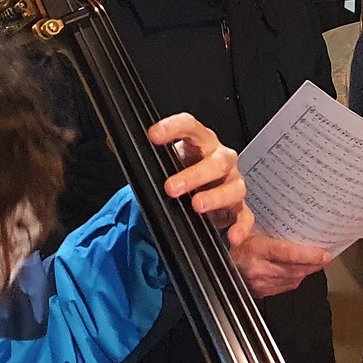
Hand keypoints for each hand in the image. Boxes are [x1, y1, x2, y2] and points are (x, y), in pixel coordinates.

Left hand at [149, 113, 253, 247]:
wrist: (200, 191)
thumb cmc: (184, 171)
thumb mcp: (166, 161)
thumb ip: (148, 157)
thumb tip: (117, 147)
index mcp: (201, 142)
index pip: (190, 127)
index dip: (173, 128)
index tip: (154, 135)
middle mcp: (221, 159)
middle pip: (216, 161)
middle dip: (194, 175)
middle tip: (171, 187)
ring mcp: (232, 182)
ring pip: (234, 187)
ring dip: (216, 197)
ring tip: (197, 206)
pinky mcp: (238, 207)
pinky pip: (245, 216)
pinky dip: (241, 226)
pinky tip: (232, 236)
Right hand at [230, 233, 329, 296]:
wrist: (220, 266)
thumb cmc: (236, 242)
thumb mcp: (242, 226)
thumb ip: (248, 222)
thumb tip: (250, 223)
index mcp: (254, 249)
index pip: (285, 253)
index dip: (307, 255)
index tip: (323, 254)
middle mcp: (258, 269)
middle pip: (293, 269)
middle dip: (313, 264)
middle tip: (326, 257)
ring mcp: (260, 284)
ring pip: (292, 279)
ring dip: (307, 271)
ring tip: (318, 263)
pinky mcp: (263, 292)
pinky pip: (286, 286)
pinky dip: (296, 278)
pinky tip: (302, 270)